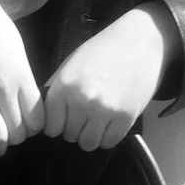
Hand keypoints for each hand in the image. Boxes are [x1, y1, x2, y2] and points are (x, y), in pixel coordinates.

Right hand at [0, 0, 40, 167]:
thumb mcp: (15, 48)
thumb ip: (21, 75)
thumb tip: (23, 96)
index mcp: (22, 75)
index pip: (37, 117)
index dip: (35, 128)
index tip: (30, 126)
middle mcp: (3, 89)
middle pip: (18, 130)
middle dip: (18, 138)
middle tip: (14, 136)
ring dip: (1, 146)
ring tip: (0, 148)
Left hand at [41, 5, 173, 150]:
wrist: (140, 41)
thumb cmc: (102, 50)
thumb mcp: (70, 65)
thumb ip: (56, 90)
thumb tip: (44, 115)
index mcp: (63, 87)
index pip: (50, 126)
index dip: (56, 126)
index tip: (63, 120)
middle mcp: (81, 101)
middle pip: (69, 135)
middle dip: (74, 129)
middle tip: (83, 117)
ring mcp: (104, 111)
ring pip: (88, 144)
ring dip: (90, 136)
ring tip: (96, 122)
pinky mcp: (126, 118)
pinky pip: (109, 142)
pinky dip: (107, 137)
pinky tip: (109, 124)